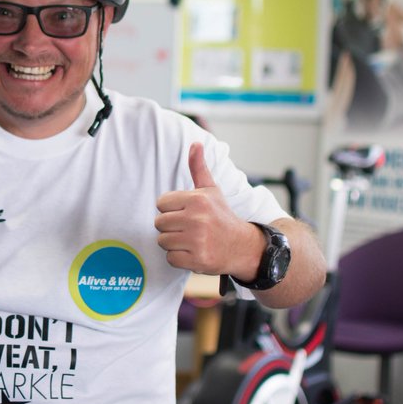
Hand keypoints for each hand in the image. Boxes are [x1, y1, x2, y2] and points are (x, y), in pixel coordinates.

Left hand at [154, 142, 260, 275]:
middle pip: (159, 223)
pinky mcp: (198, 260)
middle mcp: (197, 219)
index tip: (186, 213)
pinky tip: (193, 253)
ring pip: (163, 241)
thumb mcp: (211, 190)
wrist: (243, 246)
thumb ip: (198, 168)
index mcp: (197, 199)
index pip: (161, 203)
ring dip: (173, 243)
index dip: (171, 210)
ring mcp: (198, 241)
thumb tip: (195, 143)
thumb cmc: (222, 216)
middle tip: (188, 229)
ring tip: (191, 240)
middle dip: (170, 227)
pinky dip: (179, 259)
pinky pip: (170, 259)